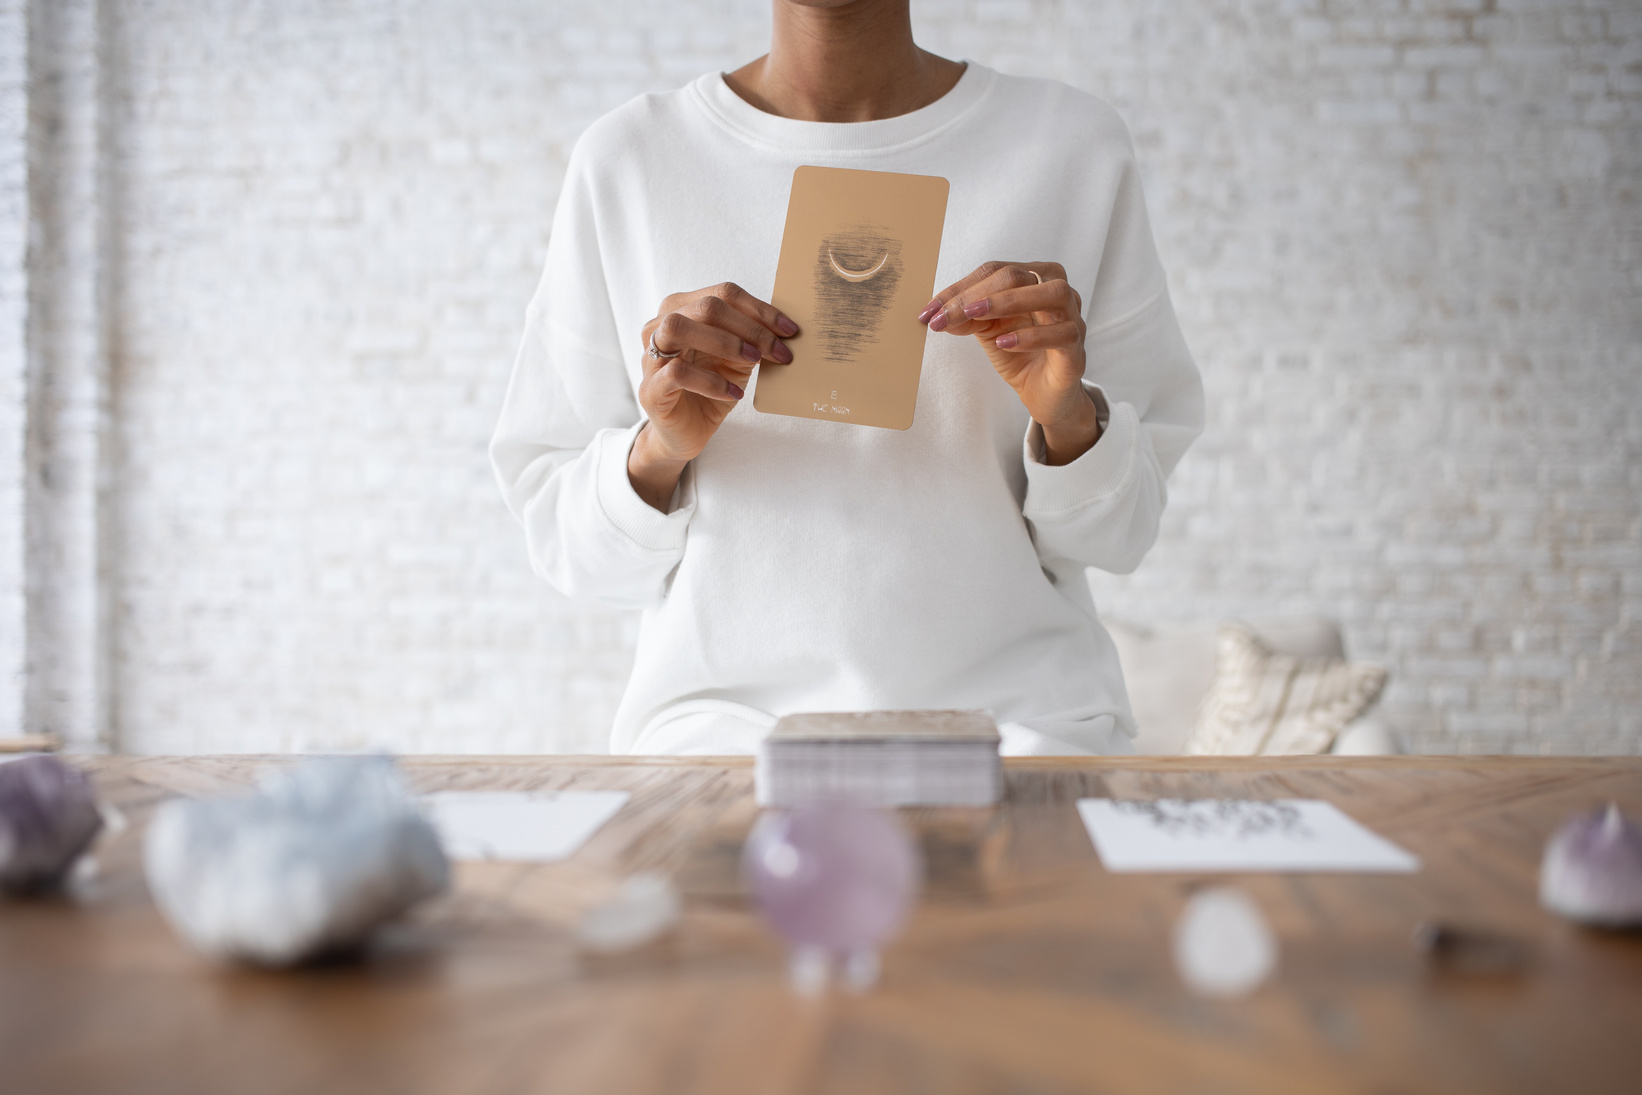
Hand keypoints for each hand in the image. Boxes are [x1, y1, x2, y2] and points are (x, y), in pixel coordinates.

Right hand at [629, 283, 797, 510]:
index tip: (790, 330)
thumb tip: (785, 328)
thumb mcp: (739, 360)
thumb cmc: (712, 389)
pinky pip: (678, 372)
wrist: (688, 431)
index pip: (724, 294)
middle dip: (750, 327)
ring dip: (725, 343)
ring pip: (679, 327)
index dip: (760, 309)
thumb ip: (752, 340)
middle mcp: (661, 325)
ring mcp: (651, 355)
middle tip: (778, 350)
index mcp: (684, 309)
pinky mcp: (650, 388)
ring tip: (753, 362)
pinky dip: (711, 381)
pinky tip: (733, 393)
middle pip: (706, 306)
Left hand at [919, 262, 1099, 464]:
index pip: (995, 271)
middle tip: (947, 315)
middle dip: (977, 294)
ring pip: (1052, 294)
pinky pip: (1061, 334)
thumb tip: (937, 312)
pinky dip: (1030, 337)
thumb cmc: (1019, 354)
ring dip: (1009, 301)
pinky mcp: (1076, 350)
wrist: (1043, 394)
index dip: (960, 288)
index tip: (929, 310)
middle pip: (1021, 276)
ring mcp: (1072, 318)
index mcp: (1035, 278)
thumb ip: (967, 316)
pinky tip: (1004, 343)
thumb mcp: (987, 330)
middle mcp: (1058, 292)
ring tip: (976, 316)